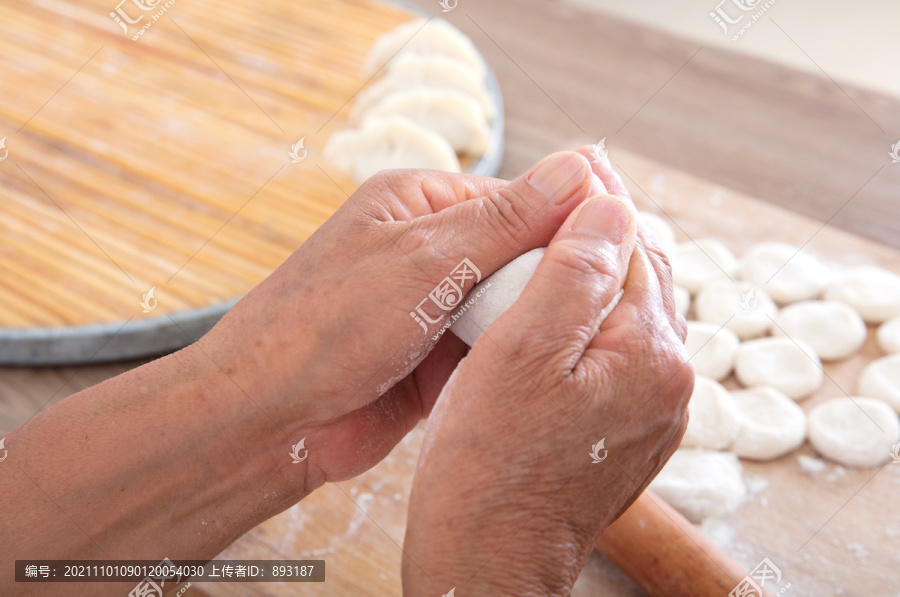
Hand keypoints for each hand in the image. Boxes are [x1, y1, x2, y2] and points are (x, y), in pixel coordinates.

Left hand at [194, 151, 600, 495]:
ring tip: (581, 343)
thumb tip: (581, 167)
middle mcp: (427, 250)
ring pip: (511, 306)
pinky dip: (513, 360)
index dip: (568, 223)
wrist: (271, 420)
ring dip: (533, 323)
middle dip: (553, 280)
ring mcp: (432, 307)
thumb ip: (506, 220)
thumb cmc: (326, 326)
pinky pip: (493, 350)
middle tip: (607, 305)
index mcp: (418, 203)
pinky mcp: (437, 358)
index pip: (517, 199)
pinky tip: (545, 373)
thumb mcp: (425, 260)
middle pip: (519, 254)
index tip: (617, 249)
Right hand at [401, 149, 692, 595]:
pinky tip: (551, 315)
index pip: (634, 249)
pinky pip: (615, 358)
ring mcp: (650, 414)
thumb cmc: (489, 463)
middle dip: (600, 238)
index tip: (573, 164)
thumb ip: (573, 272)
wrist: (486, 559)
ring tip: (549, 247)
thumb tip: (608, 203)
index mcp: (652, 355)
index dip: (599, 204)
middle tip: (558, 199)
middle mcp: (668, 384)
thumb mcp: (522, 352)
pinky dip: (588, 324)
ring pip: (627, 319)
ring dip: (593, 278)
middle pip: (640, 282)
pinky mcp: (624, 434)